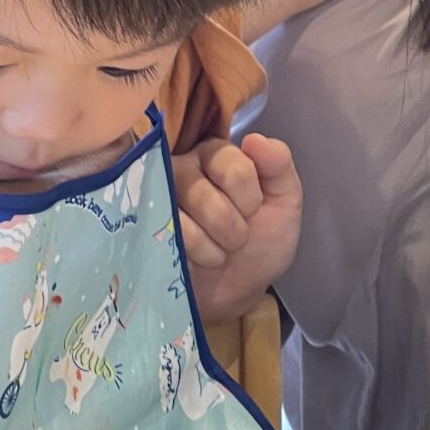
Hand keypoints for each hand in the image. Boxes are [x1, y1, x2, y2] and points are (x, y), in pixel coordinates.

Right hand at [171, 134, 302, 320]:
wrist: (238, 289)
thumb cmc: (261, 240)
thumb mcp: (284, 201)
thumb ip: (279, 165)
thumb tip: (255, 140)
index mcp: (216, 154)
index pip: (234, 166)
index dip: (250, 199)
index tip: (254, 210)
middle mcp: (182, 166)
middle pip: (205, 193)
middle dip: (232, 226)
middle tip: (236, 234)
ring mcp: (158, 196)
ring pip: (186, 214)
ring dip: (216, 243)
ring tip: (219, 247)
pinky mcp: (145, 224)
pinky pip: (172, 234)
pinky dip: (199, 254)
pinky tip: (200, 257)